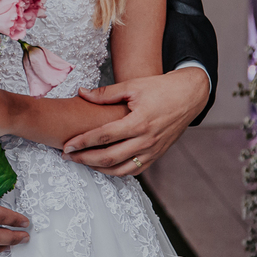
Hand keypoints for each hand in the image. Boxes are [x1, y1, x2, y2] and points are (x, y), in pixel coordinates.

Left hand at [61, 67, 209, 176]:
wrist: (189, 96)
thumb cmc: (160, 88)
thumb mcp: (132, 85)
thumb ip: (105, 93)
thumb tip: (81, 93)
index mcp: (139, 122)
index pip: (104, 136)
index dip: (82, 142)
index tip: (67, 145)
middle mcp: (146, 140)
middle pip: (110, 157)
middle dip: (85, 159)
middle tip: (67, 156)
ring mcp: (153, 150)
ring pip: (122, 169)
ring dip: (99, 168)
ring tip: (83, 162)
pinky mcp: (157, 154)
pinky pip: (135, 170)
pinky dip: (117, 171)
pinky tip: (104, 166)